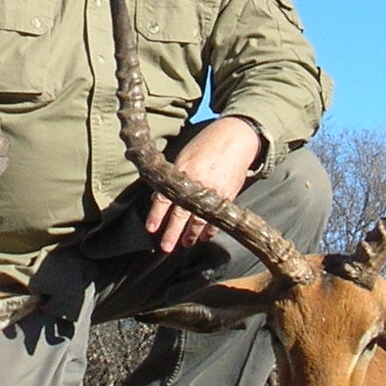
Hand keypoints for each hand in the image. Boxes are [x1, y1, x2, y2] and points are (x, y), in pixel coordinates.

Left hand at [145, 116, 261, 252]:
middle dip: (172, 233)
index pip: (164, 198)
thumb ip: (171, 178)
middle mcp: (196, 184)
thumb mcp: (183, 157)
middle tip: (166, 248)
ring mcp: (213, 191)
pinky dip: (211, 228)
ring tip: (186, 243)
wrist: (235, 138)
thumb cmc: (205, 146)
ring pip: (199, 219)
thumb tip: (158, 198)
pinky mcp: (228, 195)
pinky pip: (217, 216)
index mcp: (181, 172)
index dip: (157, 215)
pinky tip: (205, 236)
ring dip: (191, 234)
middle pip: (181, 214)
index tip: (151, 229)